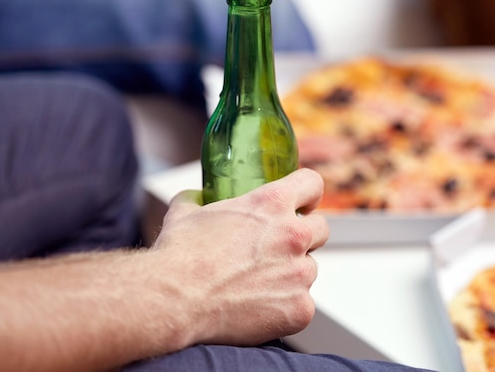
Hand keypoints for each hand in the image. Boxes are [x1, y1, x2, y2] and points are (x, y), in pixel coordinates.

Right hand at [151, 168, 328, 347]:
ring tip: (257, 285)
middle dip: (303, 236)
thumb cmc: (178, 255)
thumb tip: (196, 197)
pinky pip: (302, 304)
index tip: (302, 204)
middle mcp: (293, 235)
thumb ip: (198, 199)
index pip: (311, 184)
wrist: (174, 301)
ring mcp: (300, 274)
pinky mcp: (299, 308)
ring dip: (291, 274)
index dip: (307, 193)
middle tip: (277, 249)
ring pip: (309, 269)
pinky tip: (258, 309)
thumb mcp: (185, 211)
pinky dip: (284, 307)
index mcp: (271, 203)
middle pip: (320, 229)